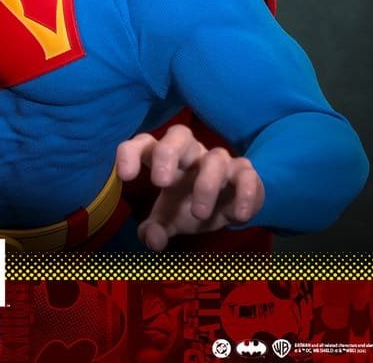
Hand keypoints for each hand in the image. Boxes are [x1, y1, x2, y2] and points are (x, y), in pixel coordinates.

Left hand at [115, 124, 264, 250]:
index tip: (125, 176)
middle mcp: (191, 153)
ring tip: (199, 214)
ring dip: (206, 185)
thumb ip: (155, 229)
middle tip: (160, 183)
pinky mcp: (244, 172)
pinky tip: (238, 216)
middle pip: (179, 134)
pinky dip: (245, 194)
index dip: (131, 153)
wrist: (228, 208)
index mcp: (165, 159)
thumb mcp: (168, 220)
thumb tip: (153, 239)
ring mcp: (219, 160)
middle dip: (168, 154)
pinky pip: (246, 174)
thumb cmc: (188, 205)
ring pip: (215, 157)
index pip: (144, 144)